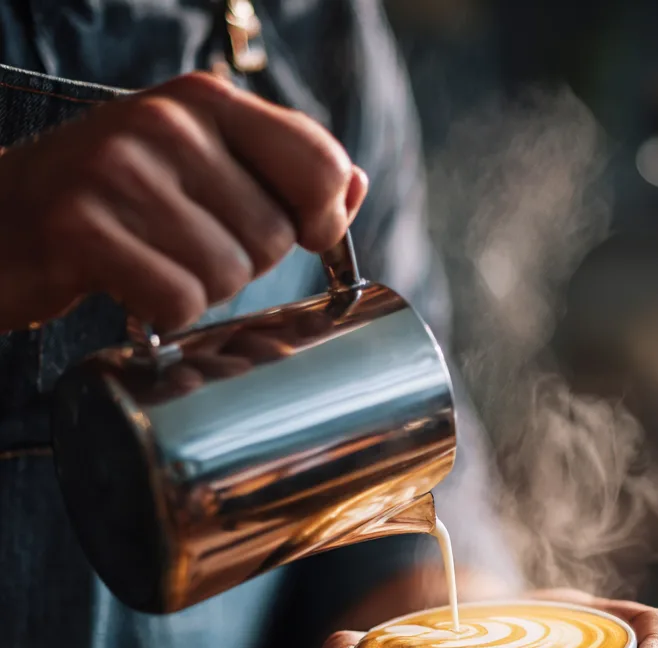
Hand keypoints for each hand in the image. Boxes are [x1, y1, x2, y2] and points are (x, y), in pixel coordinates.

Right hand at [0, 72, 367, 332]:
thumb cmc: (113, 203)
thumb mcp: (197, 167)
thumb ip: (280, 172)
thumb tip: (355, 184)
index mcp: (204, 101)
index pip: (319, 164)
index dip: (322, 219)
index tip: (298, 235)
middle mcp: (164, 124)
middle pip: (273, 237)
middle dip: (239, 263)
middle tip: (180, 246)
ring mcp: (119, 171)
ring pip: (227, 276)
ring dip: (197, 291)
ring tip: (149, 262)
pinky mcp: (81, 227)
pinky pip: (177, 301)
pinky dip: (161, 315)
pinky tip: (129, 288)